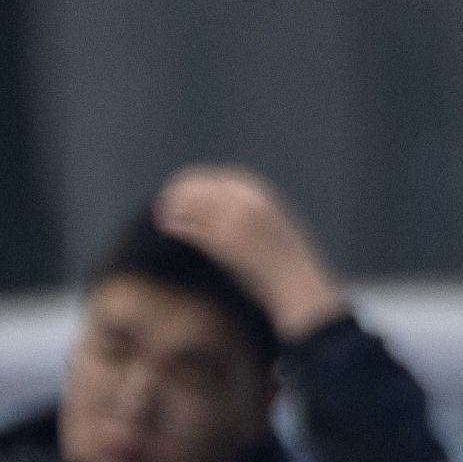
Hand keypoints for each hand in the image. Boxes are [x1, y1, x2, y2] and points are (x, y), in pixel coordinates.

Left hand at [154, 166, 344, 340]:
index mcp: (259, 192)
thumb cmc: (287, 260)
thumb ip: (250, 209)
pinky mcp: (223, 242)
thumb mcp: (274, 223)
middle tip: (165, 202)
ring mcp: (234, 221)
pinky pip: (191, 226)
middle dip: (178, 192)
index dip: (195, 181)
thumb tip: (222, 206)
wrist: (298, 284)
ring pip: (190, 204)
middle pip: (199, 186)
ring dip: (172, 208)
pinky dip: (176, 225)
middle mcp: (246, 201)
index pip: (216, 177)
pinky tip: (169, 228)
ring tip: (164, 216)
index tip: (182, 189)